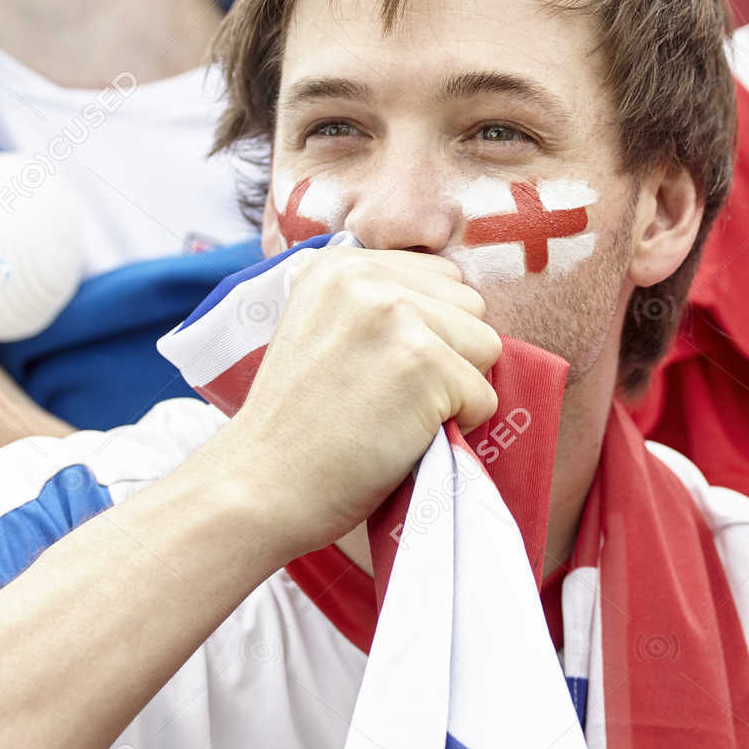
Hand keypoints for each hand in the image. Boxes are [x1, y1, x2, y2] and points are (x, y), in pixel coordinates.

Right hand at [193, 247, 500, 562]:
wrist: (263, 485)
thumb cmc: (300, 424)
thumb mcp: (322, 328)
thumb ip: (378, 303)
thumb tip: (462, 297)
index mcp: (341, 263)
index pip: (442, 278)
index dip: (429, 331)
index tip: (380, 367)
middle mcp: (366, 276)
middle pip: (471, 307)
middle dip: (448, 355)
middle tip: (386, 394)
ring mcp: (395, 315)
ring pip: (485, 346)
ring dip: (455, 390)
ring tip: (394, 412)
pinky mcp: (421, 361)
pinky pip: (484, 397)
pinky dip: (458, 427)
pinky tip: (401, 434)